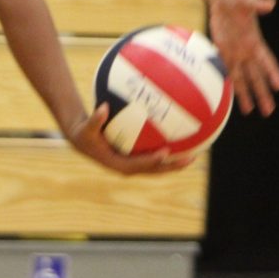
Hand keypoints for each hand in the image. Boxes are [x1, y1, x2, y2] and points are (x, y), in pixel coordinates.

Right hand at [65, 103, 194, 174]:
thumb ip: (95, 120)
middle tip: (191, 158)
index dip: (152, 160)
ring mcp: (135, 163)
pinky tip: (181, 140)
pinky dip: (169, 152)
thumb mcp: (86, 127)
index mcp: (118, 164)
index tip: (165, 152)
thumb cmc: (85, 133)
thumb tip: (102, 107)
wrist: (83, 140)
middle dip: (174, 166)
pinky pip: (156, 156)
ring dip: (176, 162)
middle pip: (155, 170)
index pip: (139, 165)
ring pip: (159, 166)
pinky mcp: (137, 157)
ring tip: (195, 153)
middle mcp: (129, 166)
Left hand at [208, 0, 278, 116]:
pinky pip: (226, 71)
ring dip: (246, 95)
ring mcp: (235, 53)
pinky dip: (229, 84)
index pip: (266, 60)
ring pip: (242, 79)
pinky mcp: (223, 51)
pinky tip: (230, 97)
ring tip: (250, 112)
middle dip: (262, 94)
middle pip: (256, 77)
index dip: (273, 72)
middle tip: (269, 112)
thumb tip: (271, 3)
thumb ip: (257, 3)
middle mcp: (247, 51)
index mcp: (255, 41)